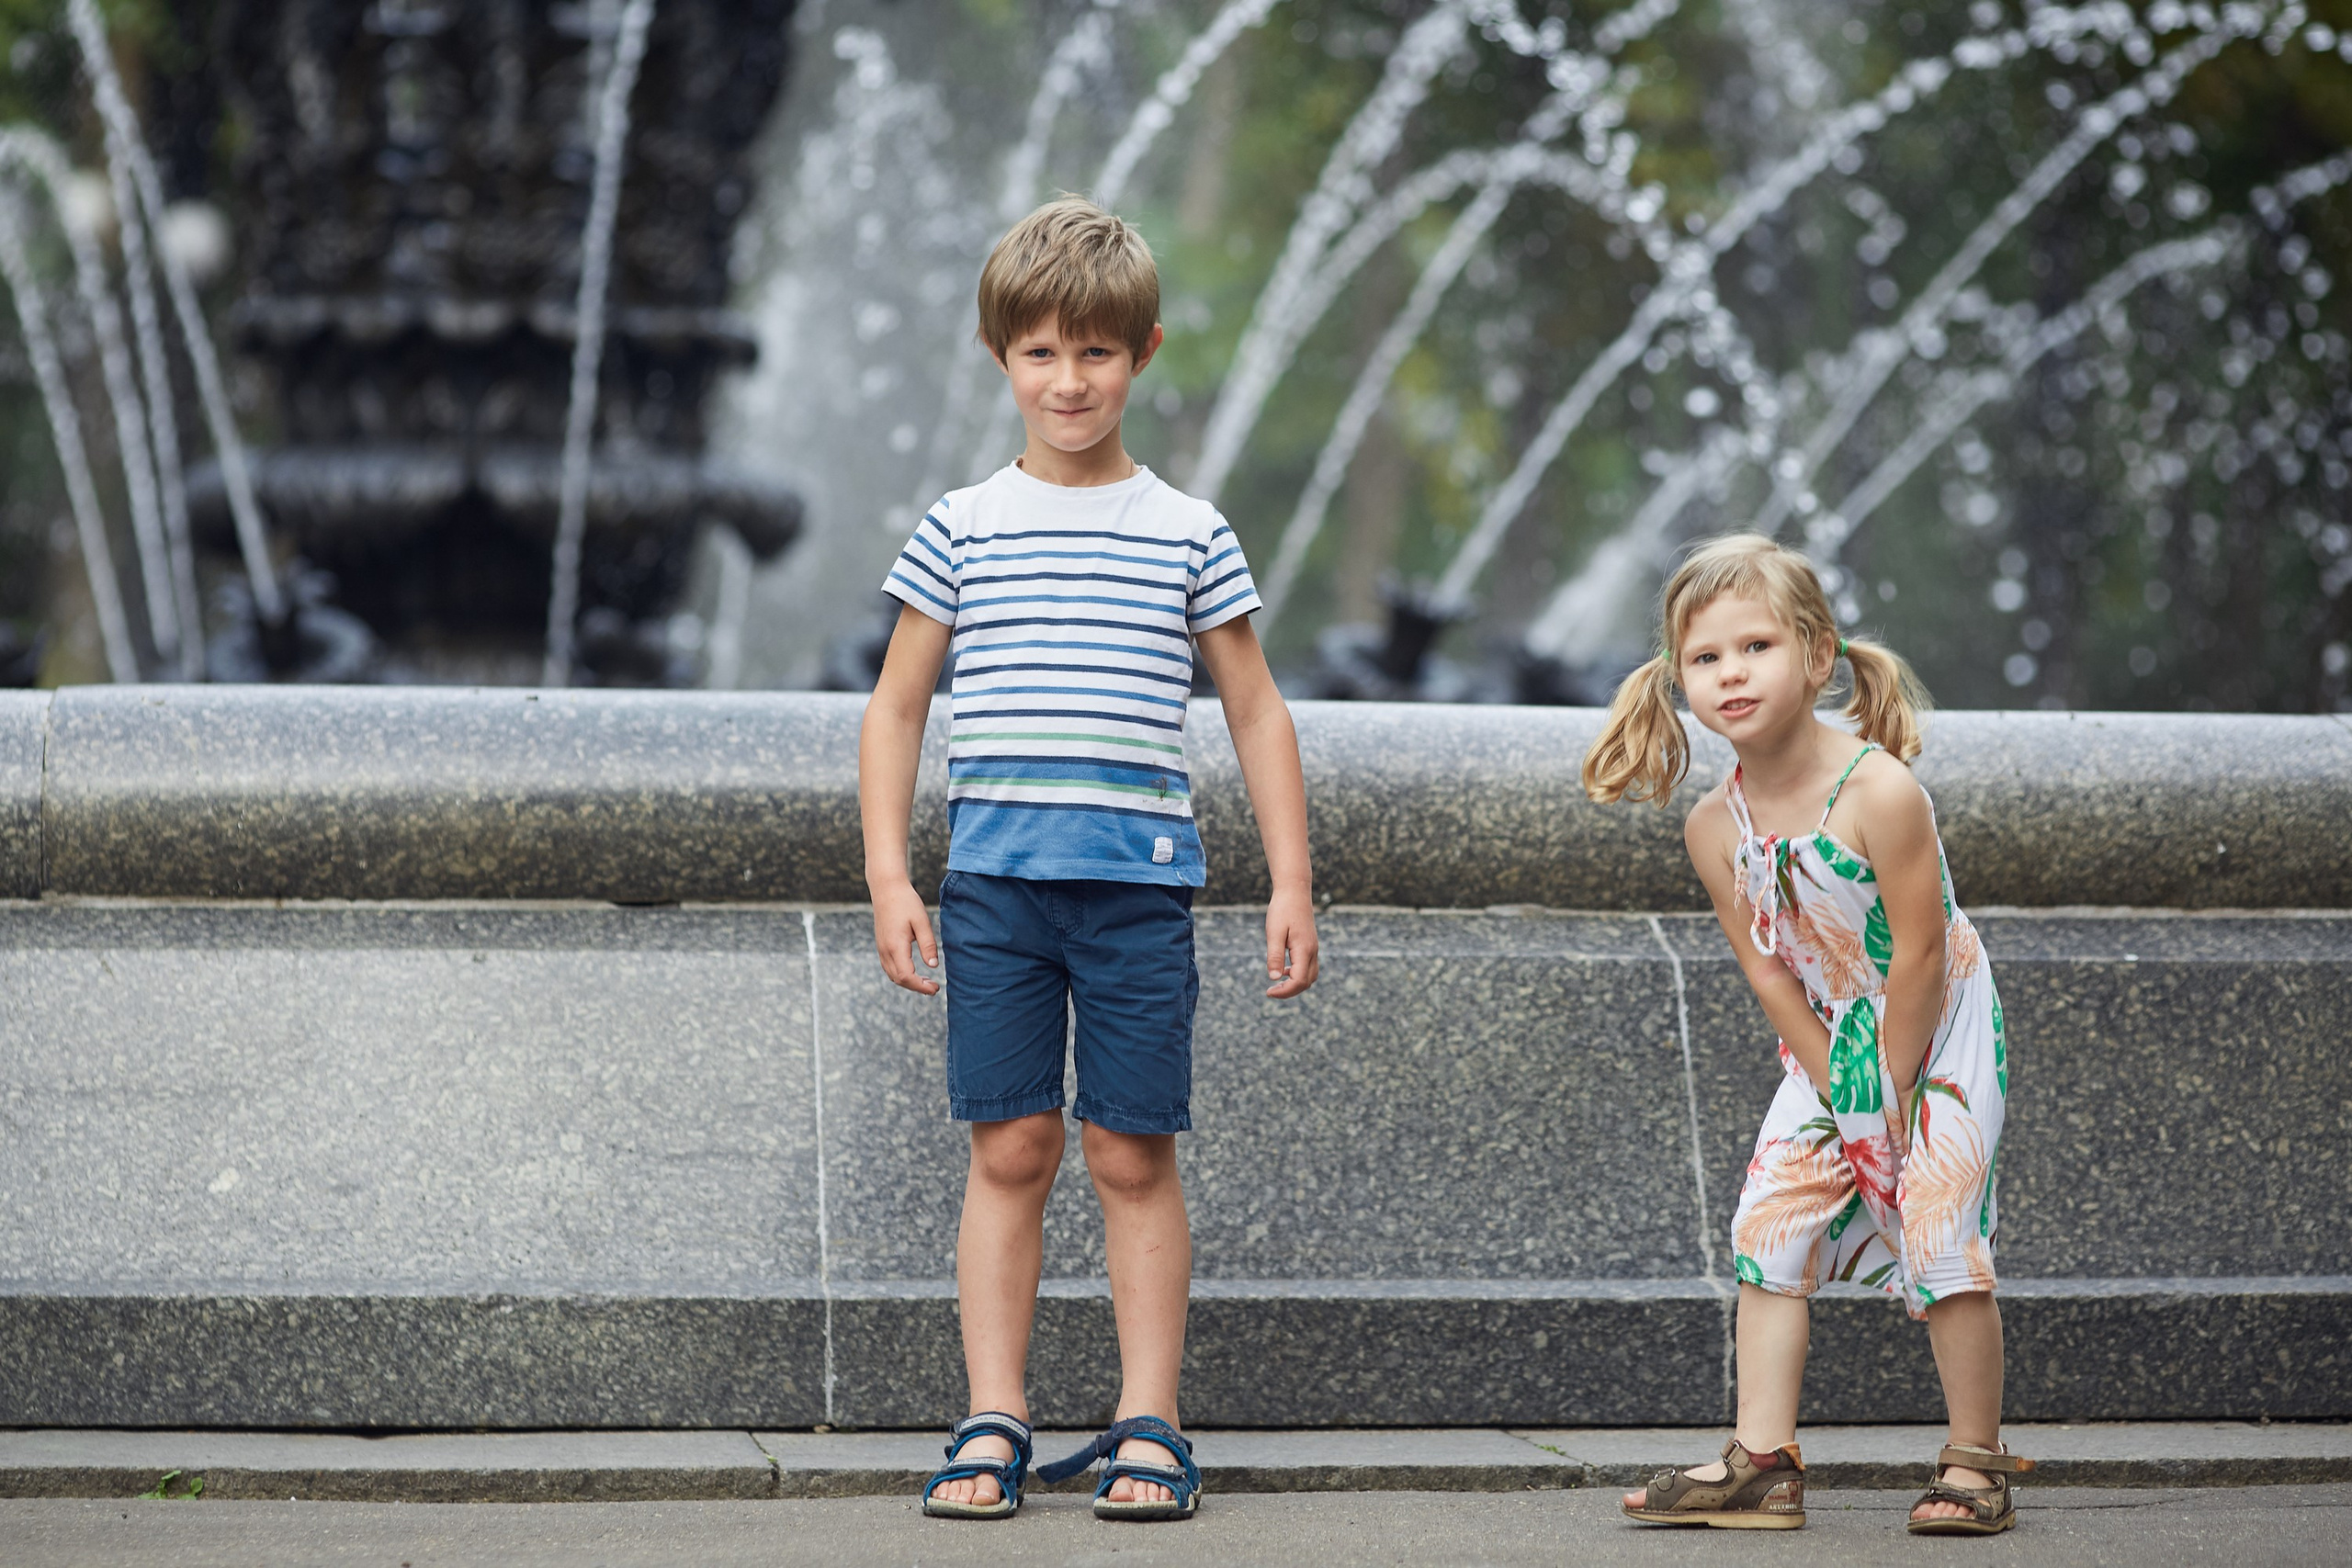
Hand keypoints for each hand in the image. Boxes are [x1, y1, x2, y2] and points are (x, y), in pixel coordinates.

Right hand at [871, 878, 941, 994]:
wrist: (886, 888)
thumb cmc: (906, 902)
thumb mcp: (922, 921)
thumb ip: (928, 945)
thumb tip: (933, 966)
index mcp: (896, 946)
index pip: (907, 976)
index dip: (920, 986)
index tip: (935, 988)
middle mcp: (885, 950)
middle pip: (899, 979)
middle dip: (916, 987)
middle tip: (934, 987)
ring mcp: (881, 948)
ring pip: (892, 975)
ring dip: (908, 982)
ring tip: (926, 981)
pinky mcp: (881, 945)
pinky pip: (889, 967)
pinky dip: (901, 974)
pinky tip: (914, 971)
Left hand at [1264, 887, 1319, 998]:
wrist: (1295, 890)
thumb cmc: (1282, 909)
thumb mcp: (1274, 933)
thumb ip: (1274, 956)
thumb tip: (1273, 978)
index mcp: (1304, 950)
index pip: (1299, 981)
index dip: (1284, 991)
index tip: (1268, 992)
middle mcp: (1312, 951)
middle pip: (1307, 982)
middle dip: (1290, 991)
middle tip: (1270, 991)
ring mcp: (1313, 948)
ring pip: (1310, 976)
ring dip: (1295, 984)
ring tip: (1277, 983)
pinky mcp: (1310, 944)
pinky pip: (1308, 967)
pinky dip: (1297, 974)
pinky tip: (1283, 970)